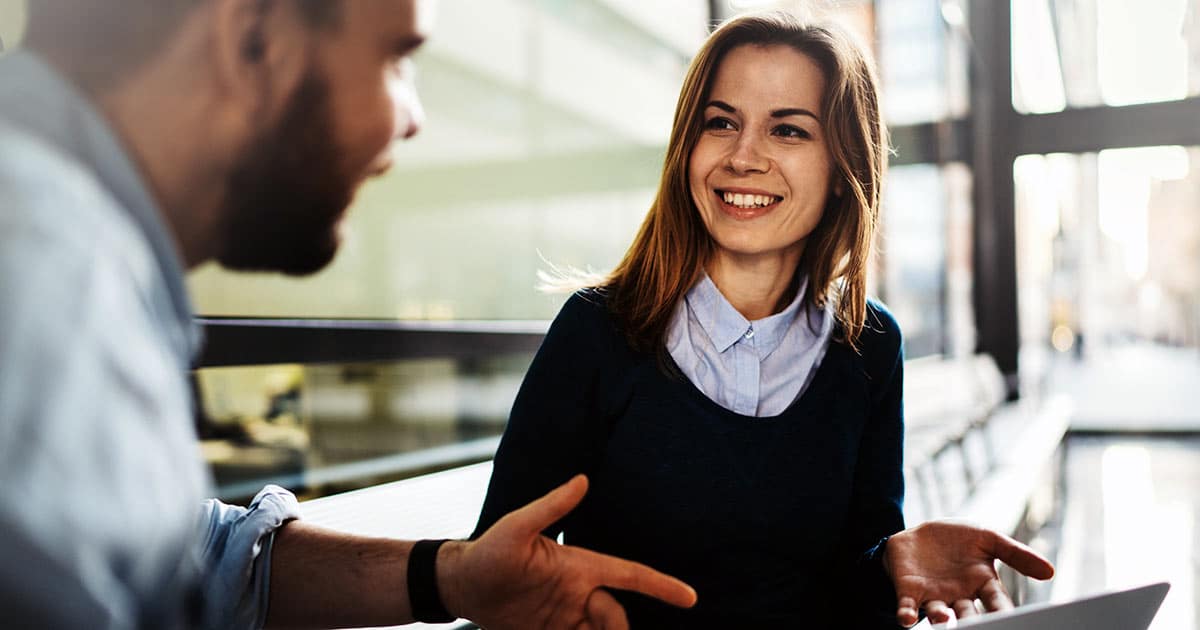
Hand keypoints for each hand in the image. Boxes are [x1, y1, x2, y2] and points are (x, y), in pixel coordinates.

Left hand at [439, 475, 696, 629]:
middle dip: (615, 629)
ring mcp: (567, 616)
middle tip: (584, 629)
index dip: (662, 586)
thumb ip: (551, 507)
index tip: (691, 598)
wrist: (460, 586)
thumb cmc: (488, 551)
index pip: (630, 575)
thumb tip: (582, 479)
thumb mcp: (517, 527)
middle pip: (616, 616)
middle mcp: (580, 592)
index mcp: (580, 567)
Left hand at [883, 520, 1054, 626]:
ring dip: (940, 618)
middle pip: (969, 614)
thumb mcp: (989, 538)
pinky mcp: (909, 591)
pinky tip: (906, 619)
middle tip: (979, 626)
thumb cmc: (959, 539)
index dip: (1003, 611)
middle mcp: (959, 596)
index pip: (996, 601)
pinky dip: (907, 615)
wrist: (921, 533)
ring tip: (943, 618)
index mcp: (982, 584)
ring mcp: (934, 596)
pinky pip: (907, 607)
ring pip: (938, 613)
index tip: (1013, 620)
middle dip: (973, 622)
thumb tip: (1050, 572)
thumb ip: (1016, 554)